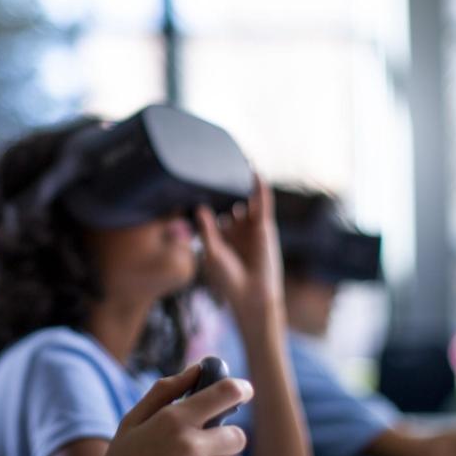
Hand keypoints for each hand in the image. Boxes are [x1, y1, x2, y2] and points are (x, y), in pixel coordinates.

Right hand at [79, 364, 252, 455]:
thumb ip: (164, 392)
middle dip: (226, 438)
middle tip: (205, 446)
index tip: (243, 391)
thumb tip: (196, 369)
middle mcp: (191, 446)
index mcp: (172, 420)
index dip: (240, 389)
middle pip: (238, 435)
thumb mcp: (132, 423)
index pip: (224, 393)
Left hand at [195, 175, 284, 337]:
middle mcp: (236, 228)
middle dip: (223, 187)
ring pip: (246, 200)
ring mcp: (250, 226)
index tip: (191, 180)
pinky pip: (262, 203)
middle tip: (213, 166)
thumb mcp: (211, 251)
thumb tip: (199, 207)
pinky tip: (255, 173)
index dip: (205, 198)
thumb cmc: (227, 278)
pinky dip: (260, 188)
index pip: (213, 211)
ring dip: (242, 183)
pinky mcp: (264, 226)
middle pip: (229, 201)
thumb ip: (207, 228)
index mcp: (221, 235)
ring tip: (236, 161)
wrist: (251, 295)